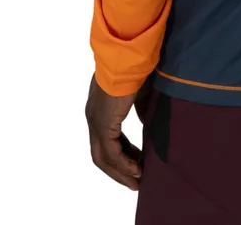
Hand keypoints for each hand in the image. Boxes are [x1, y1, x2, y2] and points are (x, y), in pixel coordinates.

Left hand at [85, 75, 141, 189]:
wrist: (128, 59)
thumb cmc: (135, 70)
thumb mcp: (140, 94)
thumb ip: (140, 110)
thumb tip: (146, 126)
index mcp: (100, 108)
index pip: (107, 139)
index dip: (122, 153)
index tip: (137, 162)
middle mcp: (94, 118)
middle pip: (101, 154)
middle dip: (118, 170)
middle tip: (135, 180)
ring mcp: (96, 122)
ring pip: (103, 157)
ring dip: (120, 172)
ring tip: (137, 181)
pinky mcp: (103, 125)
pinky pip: (111, 153)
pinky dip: (123, 164)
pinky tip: (136, 169)